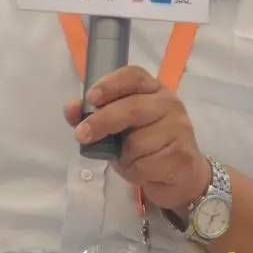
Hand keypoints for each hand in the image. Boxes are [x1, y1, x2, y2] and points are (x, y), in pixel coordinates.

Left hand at [64, 66, 211, 212]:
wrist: (180, 176)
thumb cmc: (146, 147)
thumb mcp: (117, 130)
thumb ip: (94, 117)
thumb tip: (70, 108)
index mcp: (152, 90)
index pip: (134, 76)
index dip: (111, 84)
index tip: (90, 98)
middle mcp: (169, 103)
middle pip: (132, 108)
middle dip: (102, 121)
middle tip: (81, 135)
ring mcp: (179, 128)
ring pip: (137, 141)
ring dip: (124, 156)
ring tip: (130, 159)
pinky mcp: (181, 155)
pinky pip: (145, 164)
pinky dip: (135, 171)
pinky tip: (145, 170)